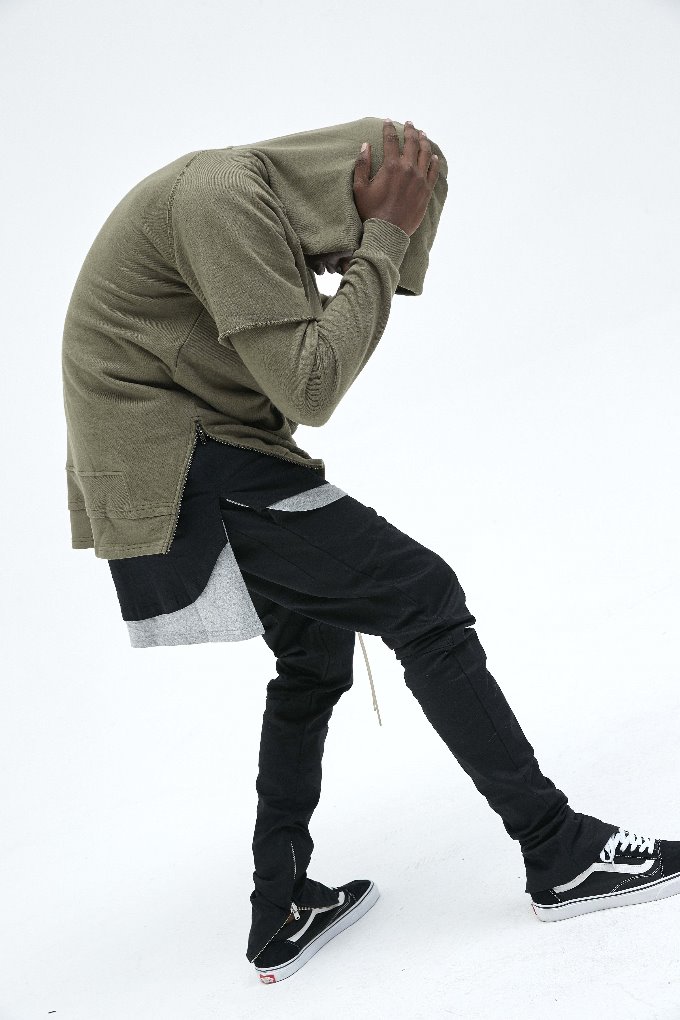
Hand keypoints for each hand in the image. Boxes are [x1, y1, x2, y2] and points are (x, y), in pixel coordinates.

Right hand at [352, 119, 439, 236]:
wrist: (387, 233)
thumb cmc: (370, 212)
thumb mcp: (360, 188)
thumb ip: (362, 165)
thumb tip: (366, 146)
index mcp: (391, 166)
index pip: (391, 140)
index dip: (388, 129)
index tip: (387, 121)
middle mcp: (408, 169)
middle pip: (411, 143)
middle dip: (409, 130)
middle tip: (409, 124)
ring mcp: (420, 179)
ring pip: (425, 154)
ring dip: (424, 141)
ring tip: (422, 134)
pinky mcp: (426, 191)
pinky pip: (434, 172)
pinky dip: (434, 162)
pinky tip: (434, 157)